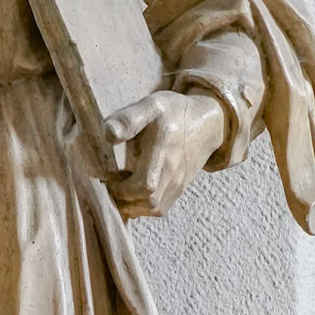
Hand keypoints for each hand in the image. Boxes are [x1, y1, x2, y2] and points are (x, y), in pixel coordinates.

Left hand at [105, 91, 225, 217]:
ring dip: (131, 205)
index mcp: (163, 152)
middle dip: (122, 199)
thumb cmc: (173, 112)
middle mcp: (173, 173)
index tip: (107, 177)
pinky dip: (142, 207)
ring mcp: (178, 184)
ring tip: (120, 187)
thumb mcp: (150, 105)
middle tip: (110, 183)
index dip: (120, 189)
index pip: (144, 187)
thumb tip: (108, 135)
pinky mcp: (179, 190)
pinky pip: (159, 209)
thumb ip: (128, 119)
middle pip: (147, 204)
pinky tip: (132, 192)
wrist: (206, 122)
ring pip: (153, 210)